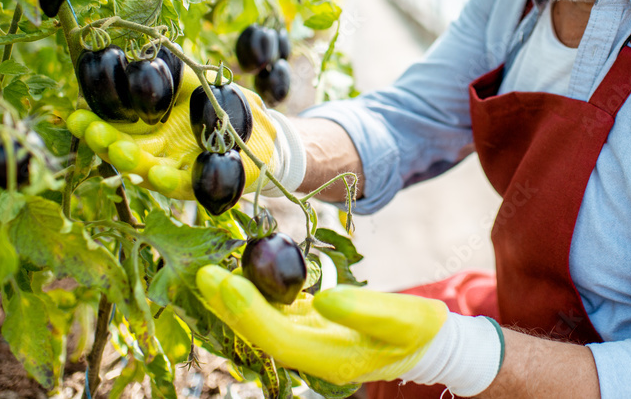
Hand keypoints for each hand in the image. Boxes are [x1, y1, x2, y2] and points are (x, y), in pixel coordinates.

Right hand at [66, 70, 304, 199]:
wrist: (265, 128)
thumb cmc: (226, 104)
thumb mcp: (197, 82)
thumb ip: (170, 73)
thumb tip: (139, 53)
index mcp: (152, 128)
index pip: (117, 127)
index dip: (95, 124)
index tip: (76, 115)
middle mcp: (160, 151)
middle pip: (126, 149)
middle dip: (104, 141)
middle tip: (87, 130)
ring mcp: (180, 168)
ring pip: (149, 169)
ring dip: (133, 162)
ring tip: (118, 152)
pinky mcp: (205, 181)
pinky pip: (184, 184)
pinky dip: (170, 181)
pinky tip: (156, 175)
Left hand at [196, 265, 503, 394]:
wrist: (428, 343)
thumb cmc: (418, 331)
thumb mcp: (401, 318)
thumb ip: (365, 310)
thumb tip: (326, 298)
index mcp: (329, 359)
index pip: (278, 338)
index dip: (250, 313)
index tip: (227, 283)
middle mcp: (311, 354)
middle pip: (259, 332)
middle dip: (230, 305)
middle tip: (202, 274)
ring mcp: (309, 340)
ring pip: (262, 321)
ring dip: (236, 298)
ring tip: (210, 271)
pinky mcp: (311, 325)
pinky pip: (274, 310)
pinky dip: (256, 292)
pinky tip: (241, 272)